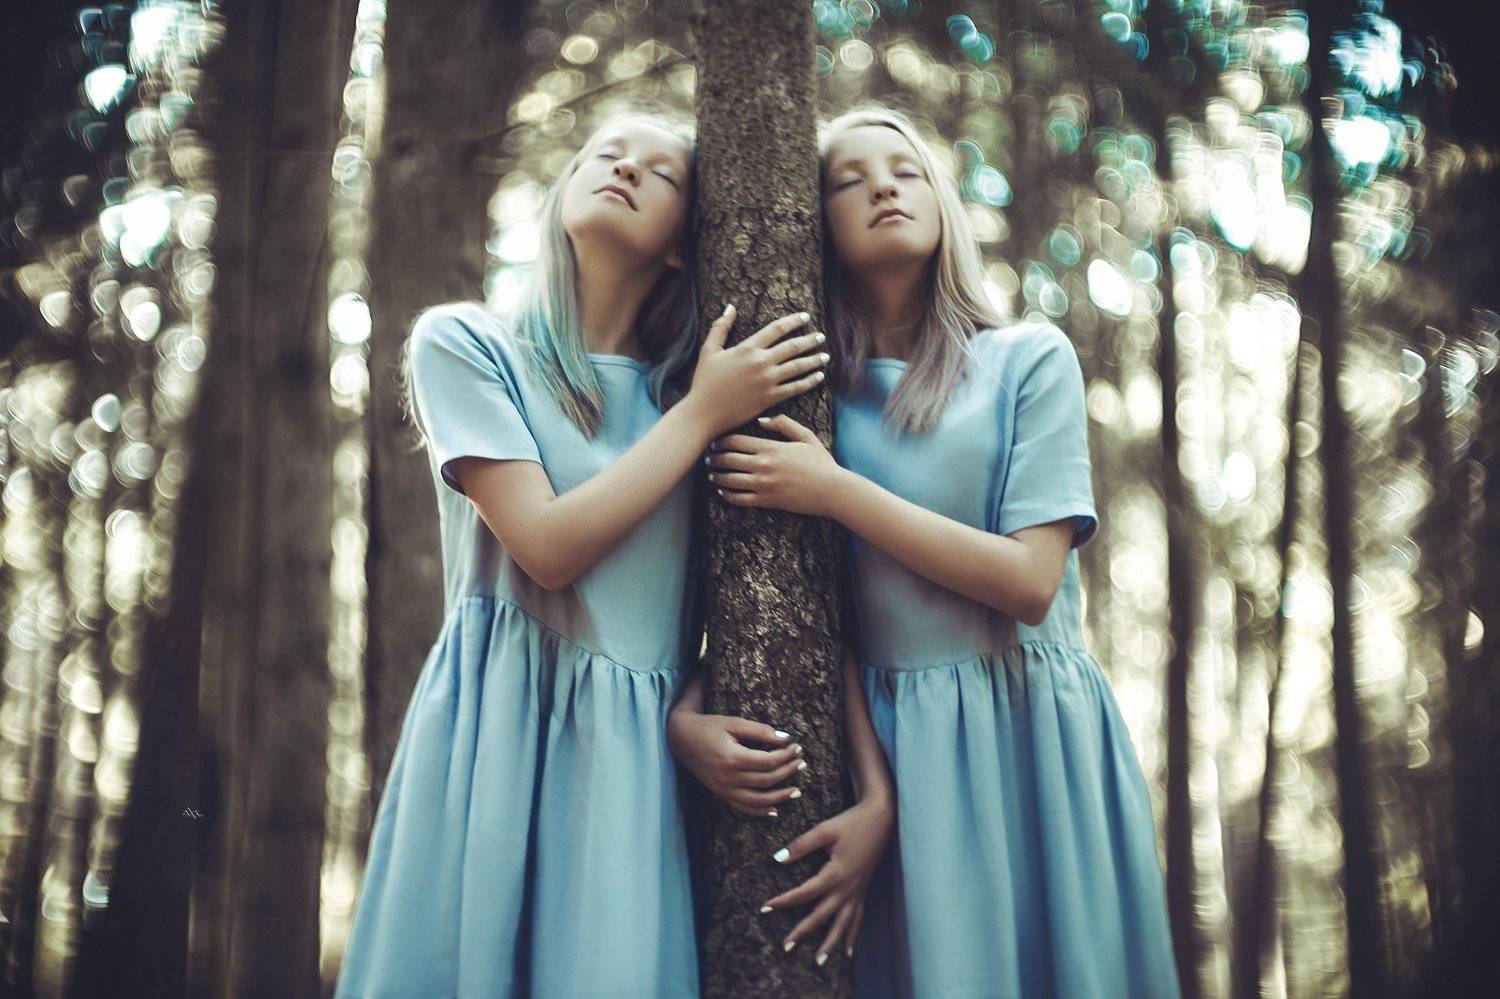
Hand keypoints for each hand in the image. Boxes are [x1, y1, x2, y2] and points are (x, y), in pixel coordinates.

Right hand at [667, 709, 807, 816]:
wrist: (681, 739)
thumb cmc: (709, 727)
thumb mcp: (734, 723)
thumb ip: (759, 731)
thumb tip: (785, 738)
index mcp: (732, 758)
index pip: (768, 761)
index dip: (786, 755)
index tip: (797, 747)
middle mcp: (727, 777)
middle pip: (766, 780)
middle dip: (787, 772)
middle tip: (802, 763)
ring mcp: (723, 789)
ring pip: (757, 800)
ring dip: (779, 797)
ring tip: (796, 791)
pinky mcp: (720, 793)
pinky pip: (742, 807)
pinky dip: (759, 811)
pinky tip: (775, 809)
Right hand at [684, 305, 829, 435]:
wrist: (704, 412)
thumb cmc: (704, 381)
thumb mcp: (709, 350)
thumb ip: (720, 327)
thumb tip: (730, 307)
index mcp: (747, 348)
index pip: (776, 329)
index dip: (793, 321)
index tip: (805, 317)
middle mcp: (761, 362)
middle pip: (792, 346)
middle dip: (810, 340)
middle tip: (821, 336)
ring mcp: (767, 381)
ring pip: (798, 367)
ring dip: (814, 360)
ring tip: (825, 356)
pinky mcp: (769, 398)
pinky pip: (795, 388)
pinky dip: (809, 381)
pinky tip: (819, 377)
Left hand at [708, 414, 844, 516]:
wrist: (831, 489)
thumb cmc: (820, 462)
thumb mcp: (805, 436)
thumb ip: (783, 424)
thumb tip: (761, 421)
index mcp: (771, 447)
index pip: (736, 441)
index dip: (721, 441)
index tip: (716, 442)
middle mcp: (764, 465)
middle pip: (729, 459)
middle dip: (715, 458)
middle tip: (709, 458)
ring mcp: (764, 484)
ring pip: (730, 480)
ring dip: (717, 476)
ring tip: (712, 474)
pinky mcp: (767, 501)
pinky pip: (740, 499)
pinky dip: (727, 495)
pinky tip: (722, 491)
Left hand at [762, 794, 894, 963]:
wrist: (882, 819)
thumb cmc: (852, 823)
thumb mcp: (825, 829)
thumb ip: (801, 845)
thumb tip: (778, 859)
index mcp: (835, 873)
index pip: (804, 893)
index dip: (783, 901)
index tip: (765, 907)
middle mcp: (847, 888)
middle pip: (822, 916)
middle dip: (803, 932)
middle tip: (785, 947)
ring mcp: (857, 891)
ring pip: (843, 924)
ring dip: (830, 943)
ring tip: (819, 961)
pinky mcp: (863, 890)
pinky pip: (858, 918)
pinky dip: (852, 935)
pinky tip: (848, 950)